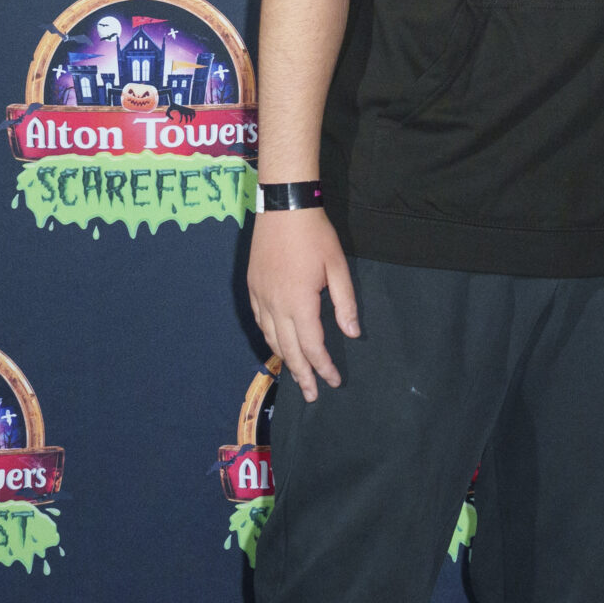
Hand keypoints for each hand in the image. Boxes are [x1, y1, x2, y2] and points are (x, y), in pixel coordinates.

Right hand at [246, 207, 359, 400]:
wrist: (283, 207)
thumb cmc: (315, 235)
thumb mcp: (337, 267)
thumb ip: (344, 302)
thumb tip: (350, 333)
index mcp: (299, 303)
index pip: (312, 347)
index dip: (323, 367)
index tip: (333, 381)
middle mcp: (276, 306)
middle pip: (289, 350)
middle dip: (302, 375)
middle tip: (312, 395)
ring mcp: (261, 297)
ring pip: (271, 339)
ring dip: (285, 359)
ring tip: (296, 375)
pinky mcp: (253, 288)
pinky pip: (261, 322)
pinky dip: (271, 339)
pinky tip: (278, 344)